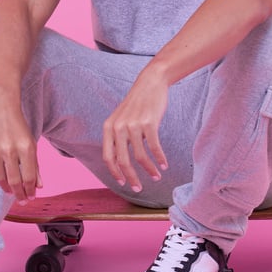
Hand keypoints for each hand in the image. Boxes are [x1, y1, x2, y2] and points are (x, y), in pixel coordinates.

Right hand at [0, 90, 41, 201]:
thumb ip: (35, 165)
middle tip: (21, 200)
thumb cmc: (18, 124)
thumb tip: (39, 186)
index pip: (28, 178)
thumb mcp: (31, 142)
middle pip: (14, 182)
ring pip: (0, 179)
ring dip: (6, 187)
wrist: (1, 104)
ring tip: (10, 189)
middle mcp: (10, 150)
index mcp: (26, 147)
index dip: (30, 191)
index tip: (30, 197)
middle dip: (19, 194)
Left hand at [102, 69, 168, 193]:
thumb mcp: (121, 118)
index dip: (114, 172)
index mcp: (109, 127)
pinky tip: (164, 165)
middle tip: (138, 188)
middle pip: (122, 161)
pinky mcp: (149, 123)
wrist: (150, 82)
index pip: (108, 157)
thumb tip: (121, 163)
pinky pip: (154, 147)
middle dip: (131, 178)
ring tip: (157, 176)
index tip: (122, 182)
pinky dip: (159, 159)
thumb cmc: (137, 103)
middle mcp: (118, 127)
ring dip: (149, 170)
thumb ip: (118, 137)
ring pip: (140, 156)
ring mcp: (133, 125)